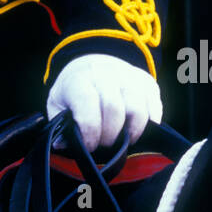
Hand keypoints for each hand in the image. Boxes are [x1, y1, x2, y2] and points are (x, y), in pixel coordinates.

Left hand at [46, 53, 162, 151]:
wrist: (91, 65)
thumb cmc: (74, 91)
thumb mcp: (57, 104)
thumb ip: (59, 125)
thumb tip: (62, 145)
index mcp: (79, 79)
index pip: (88, 104)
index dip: (90, 131)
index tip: (90, 146)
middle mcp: (105, 73)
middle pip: (114, 108)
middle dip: (110, 135)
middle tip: (105, 144)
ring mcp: (128, 75)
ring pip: (138, 108)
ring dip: (132, 132)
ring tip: (123, 140)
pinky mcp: (146, 81)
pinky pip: (154, 106)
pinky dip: (149, 123)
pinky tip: (136, 130)